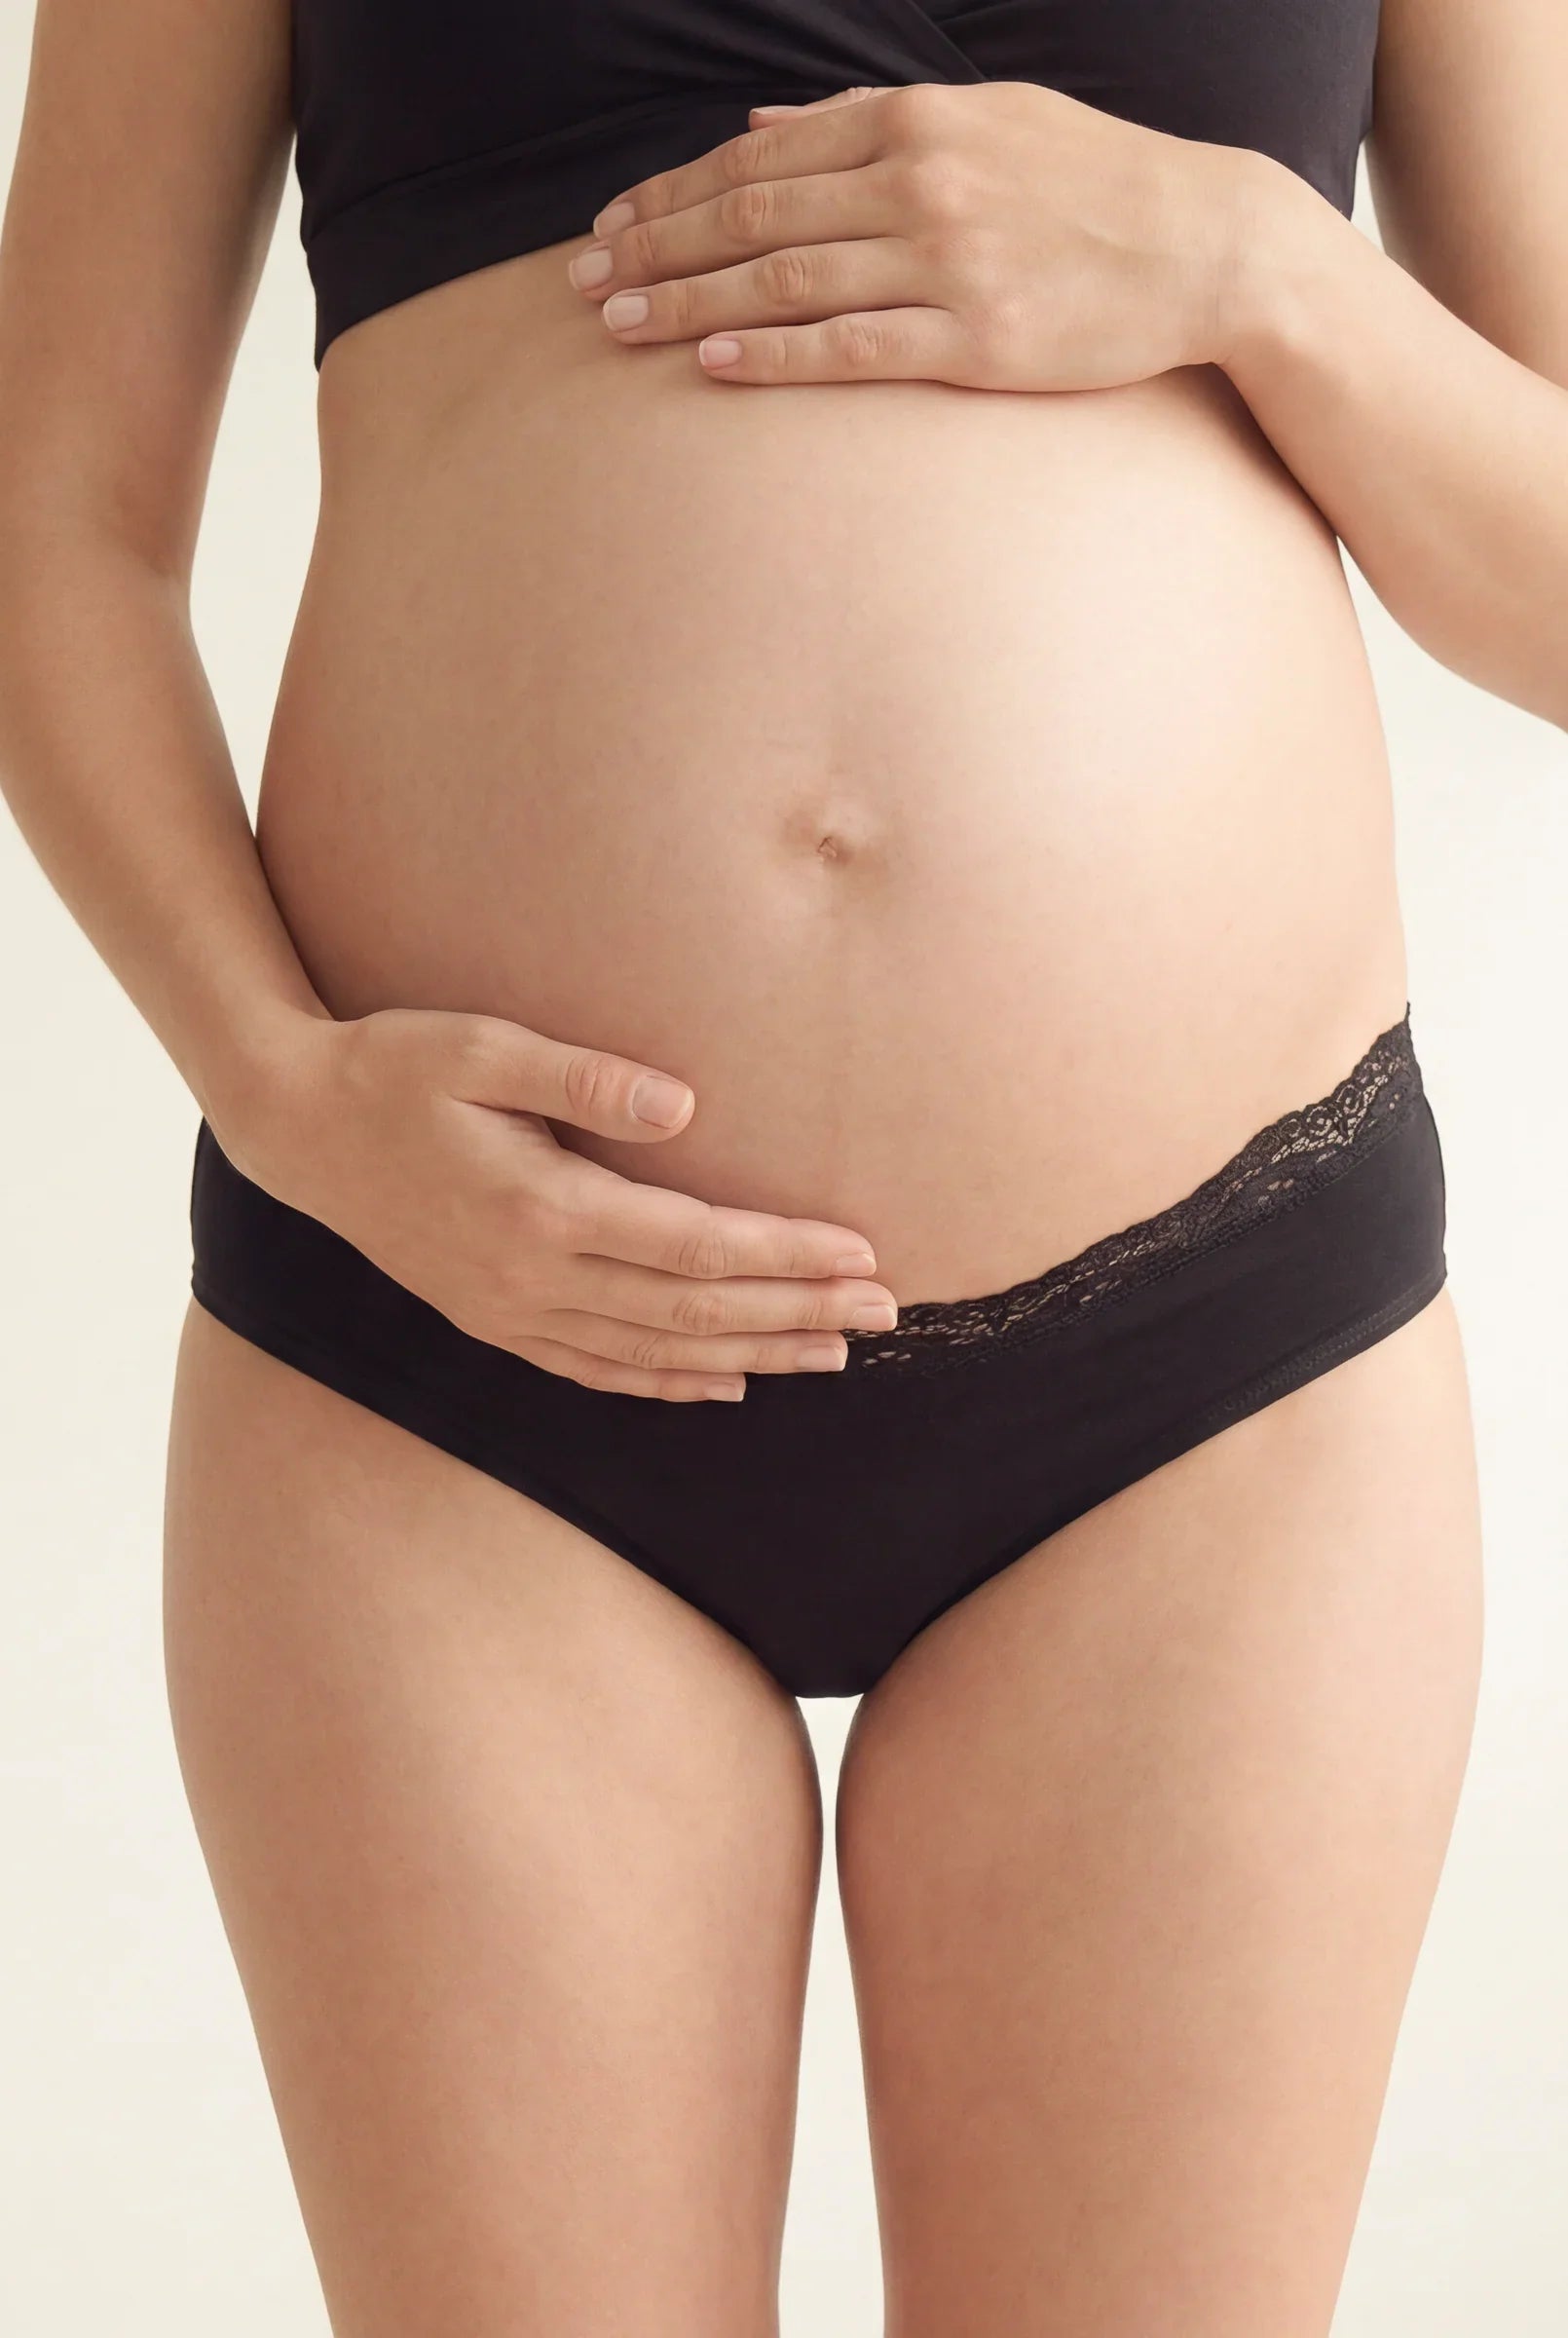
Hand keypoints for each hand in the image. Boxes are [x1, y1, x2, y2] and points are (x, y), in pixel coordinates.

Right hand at [228, 1008, 897, 1401]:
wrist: (297, 1129)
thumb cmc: (393, 1069)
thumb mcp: (480, 1047)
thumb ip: (583, 1080)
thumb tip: (685, 1109)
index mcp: (543, 1208)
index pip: (697, 1247)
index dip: (786, 1254)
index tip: (861, 1252)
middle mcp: (534, 1277)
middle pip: (695, 1311)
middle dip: (798, 1311)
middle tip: (886, 1310)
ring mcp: (513, 1311)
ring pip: (658, 1352)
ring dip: (755, 1354)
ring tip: (836, 1352)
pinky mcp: (496, 1321)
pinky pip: (600, 1370)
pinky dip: (671, 1383)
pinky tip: (727, 1384)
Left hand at [567, 80, 1258, 390]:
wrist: (1204, 246)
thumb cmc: (1091, 184)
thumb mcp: (987, 119)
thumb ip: (871, 117)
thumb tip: (768, 119)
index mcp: (915, 120)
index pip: (760, 157)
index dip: (672, 194)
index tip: (610, 227)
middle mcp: (919, 181)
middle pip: (751, 216)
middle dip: (655, 249)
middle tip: (584, 285)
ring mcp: (946, 262)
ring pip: (785, 281)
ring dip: (689, 303)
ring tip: (620, 329)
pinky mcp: (975, 341)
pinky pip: (851, 349)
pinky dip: (775, 354)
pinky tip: (713, 363)